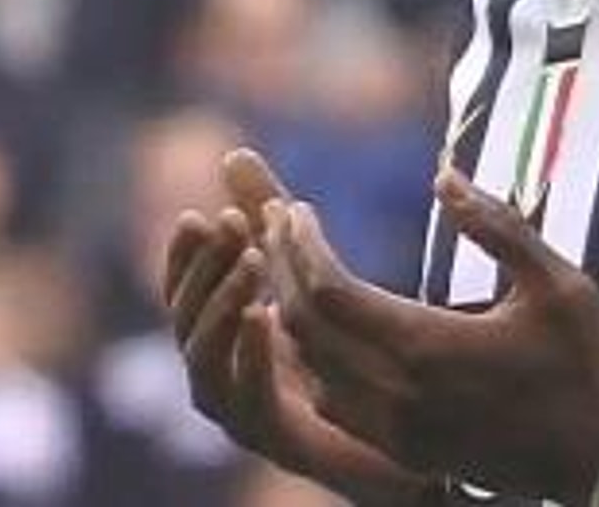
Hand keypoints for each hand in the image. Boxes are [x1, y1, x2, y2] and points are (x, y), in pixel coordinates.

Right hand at [164, 148, 426, 505]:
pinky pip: (249, 408)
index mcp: (226, 335)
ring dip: (219, 308)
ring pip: (204, 367)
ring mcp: (248, 416)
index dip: (181, 257)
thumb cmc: (356, 343)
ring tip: (251, 260)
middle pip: (184, 326)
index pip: (181, 295)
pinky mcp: (285, 445)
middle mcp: (227, 376)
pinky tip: (264, 316)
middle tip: (229, 223)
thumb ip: (268, 212)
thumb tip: (232, 153)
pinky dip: (249, 361)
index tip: (198, 213)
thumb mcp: (308, 265)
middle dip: (202, 271)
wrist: (418, 428)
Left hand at [263, 166, 598, 506]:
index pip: (329, 291)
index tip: (293, 207)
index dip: (300, 245)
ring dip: (291, 310)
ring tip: (288, 259)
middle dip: (282, 267)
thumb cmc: (585, 362)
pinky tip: (320, 319)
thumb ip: (496, 224)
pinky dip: (313, 355)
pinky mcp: (404, 453)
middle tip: (274, 219)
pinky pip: (333, 400)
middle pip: (305, 326)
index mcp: (429, 348)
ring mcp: (397, 432)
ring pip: (311, 366)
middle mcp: (399, 396)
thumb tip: (443, 175)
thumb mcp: (556, 280)